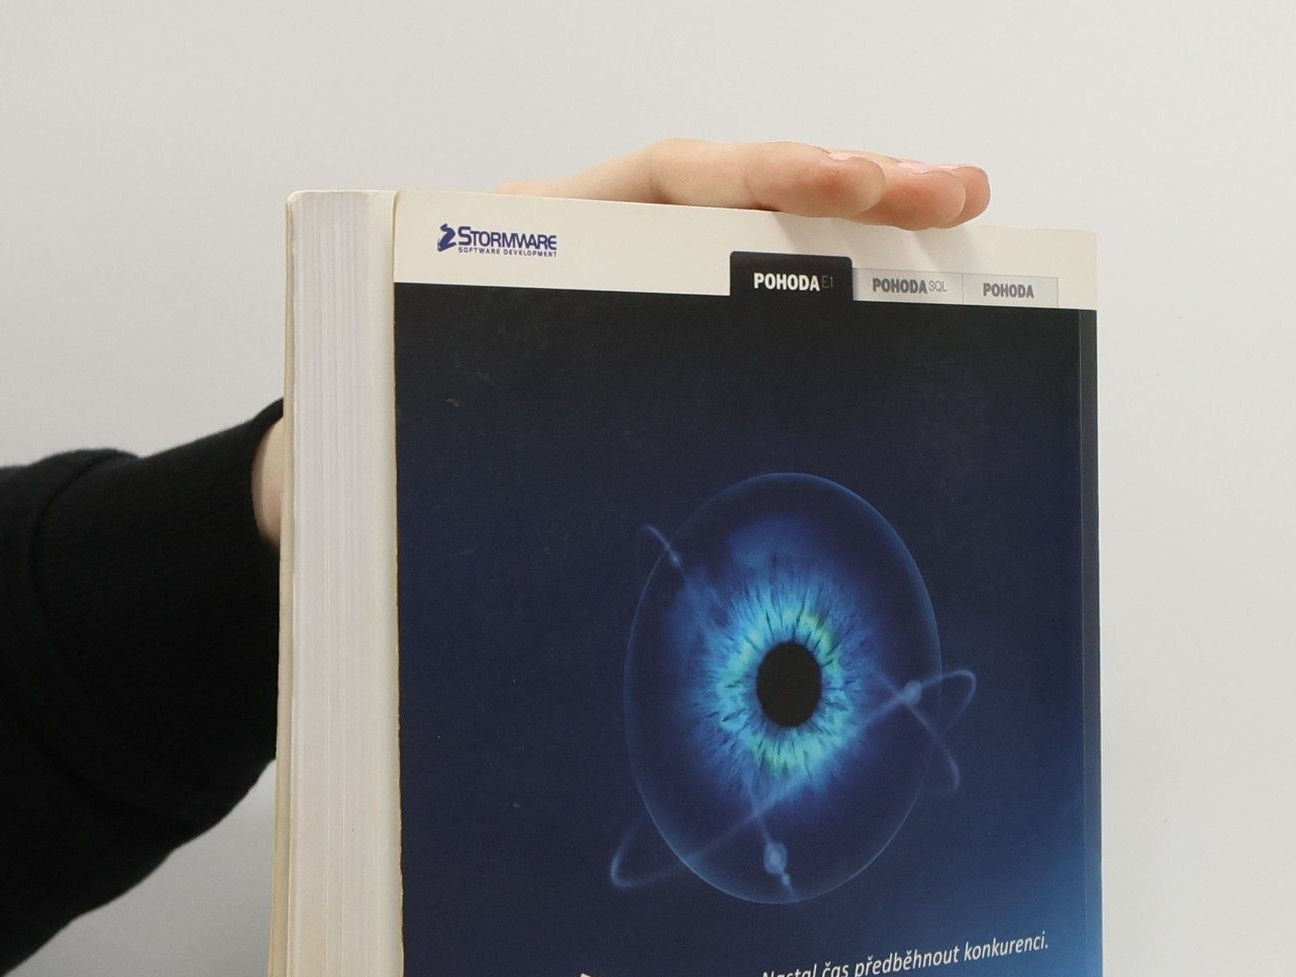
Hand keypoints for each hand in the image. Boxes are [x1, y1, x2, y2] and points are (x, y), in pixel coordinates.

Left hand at [252, 140, 990, 542]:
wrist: (339, 481)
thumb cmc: (359, 442)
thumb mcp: (376, 425)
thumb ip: (414, 423)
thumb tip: (440, 465)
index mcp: (532, 250)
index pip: (661, 182)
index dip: (752, 175)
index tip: (832, 183)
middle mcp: (599, 265)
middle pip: (738, 201)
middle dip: (847, 187)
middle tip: (943, 194)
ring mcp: (640, 312)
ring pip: (762, 258)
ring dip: (864, 237)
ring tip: (957, 215)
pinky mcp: (665, 363)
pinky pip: (757, 326)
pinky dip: (831, 309)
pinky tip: (905, 306)